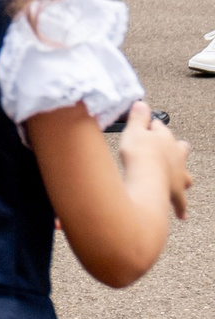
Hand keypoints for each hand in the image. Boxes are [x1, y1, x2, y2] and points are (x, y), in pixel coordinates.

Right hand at [119, 102, 191, 219]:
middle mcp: (177, 156)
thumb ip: (137, 117)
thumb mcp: (133, 130)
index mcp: (166, 138)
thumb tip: (141, 103)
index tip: (145, 125)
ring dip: (182, 177)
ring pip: (186, 176)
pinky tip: (181, 215)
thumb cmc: (140, 154)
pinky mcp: (176, 193)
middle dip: (177, 149)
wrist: (148, 177)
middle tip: (171, 151)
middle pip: (181, 149)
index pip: (159, 127)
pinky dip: (180, 208)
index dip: (150, 126)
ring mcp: (179, 175)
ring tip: (181, 182)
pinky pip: (180, 202)